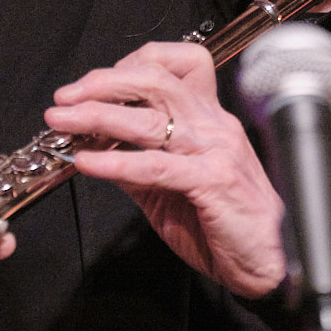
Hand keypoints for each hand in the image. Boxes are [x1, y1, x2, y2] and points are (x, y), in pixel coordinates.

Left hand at [45, 41, 284, 298]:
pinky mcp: (214, 182)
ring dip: (97, 116)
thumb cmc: (223, 225)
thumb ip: (136, 165)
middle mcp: (214, 125)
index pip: (172, 66)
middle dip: (102, 83)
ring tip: (62, 123)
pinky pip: (156, 166)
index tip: (88, 87)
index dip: (125, 68)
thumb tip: (92, 148)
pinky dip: (116, 163)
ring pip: (151, 119)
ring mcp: (216, 150)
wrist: (268, 264)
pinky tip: (87, 164)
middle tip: (64, 98)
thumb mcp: (170, 188)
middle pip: (155, 80)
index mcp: (208, 118)